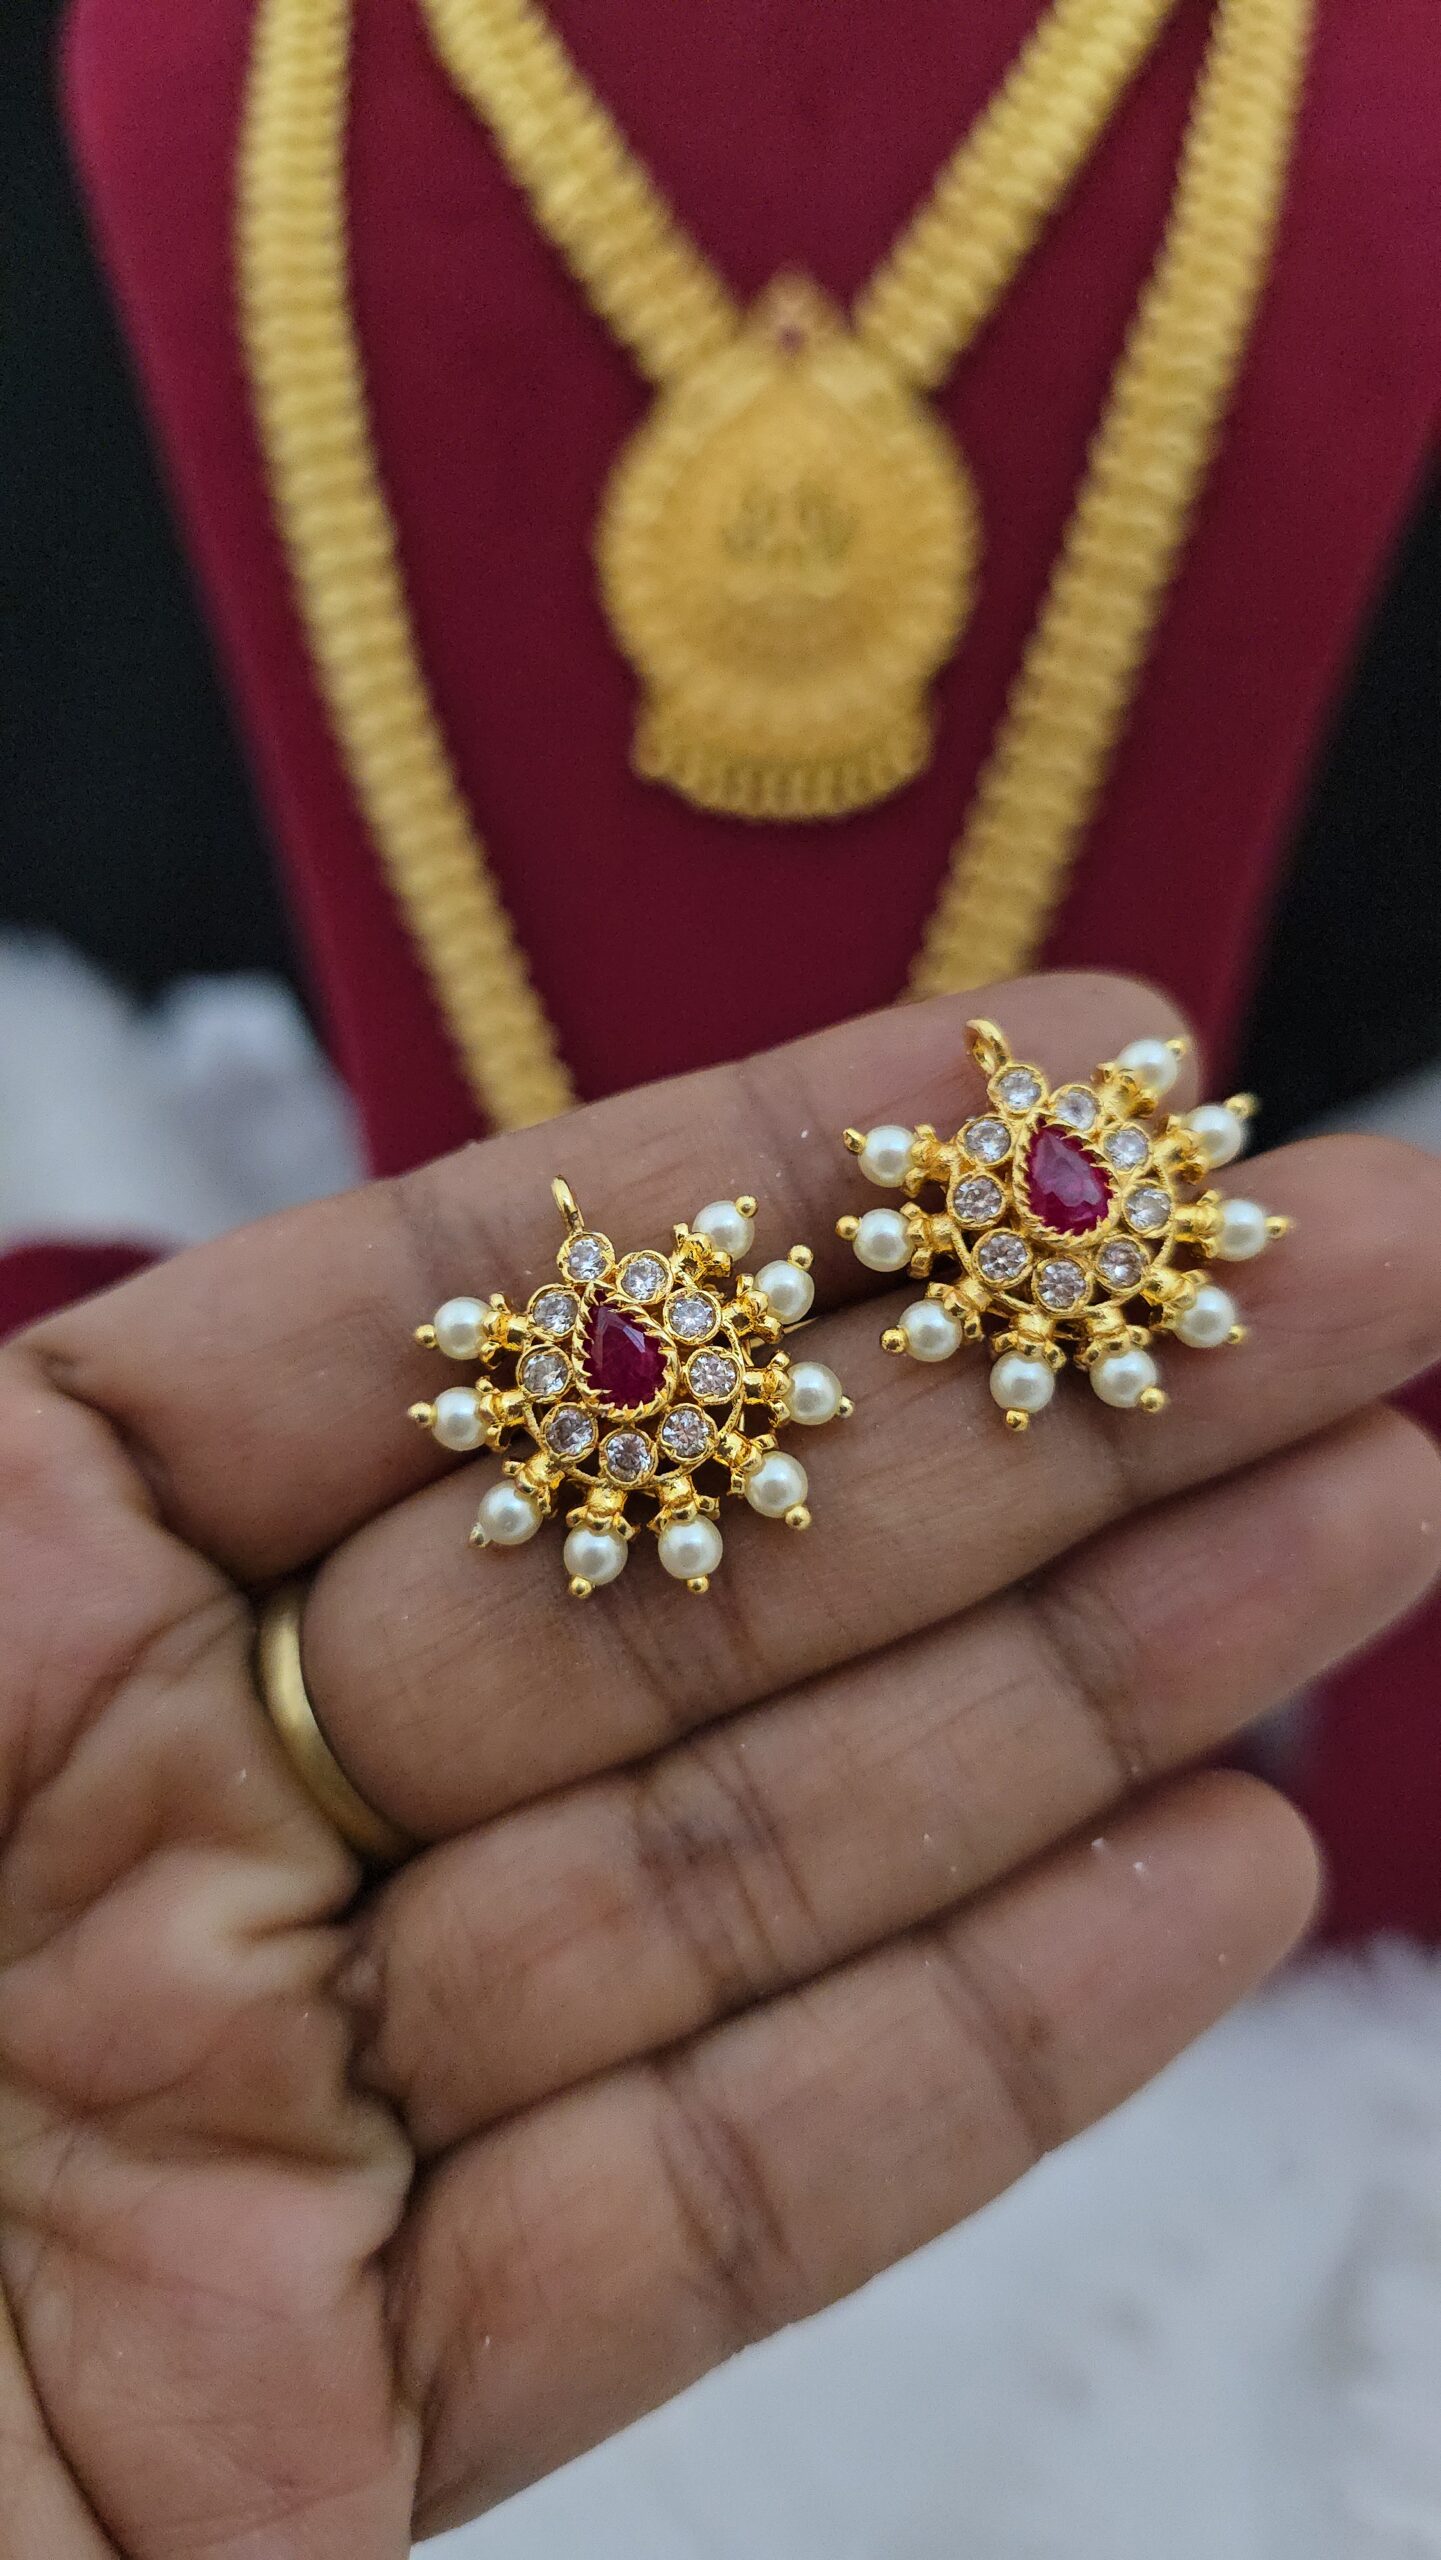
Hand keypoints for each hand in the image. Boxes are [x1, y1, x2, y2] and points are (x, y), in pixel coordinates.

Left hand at [3, 973, 1438, 2556]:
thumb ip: (10, 1436)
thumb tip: (258, 1238)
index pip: (458, 1324)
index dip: (773, 1184)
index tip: (1068, 1085)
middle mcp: (155, 1824)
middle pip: (680, 1573)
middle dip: (1039, 1403)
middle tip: (1357, 1262)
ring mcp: (267, 2119)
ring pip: (749, 1855)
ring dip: (1086, 1683)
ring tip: (1372, 1504)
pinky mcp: (329, 2435)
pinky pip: (703, 2211)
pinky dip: (970, 2044)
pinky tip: (1209, 1864)